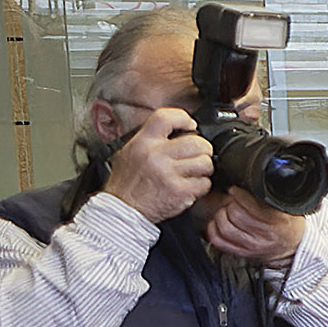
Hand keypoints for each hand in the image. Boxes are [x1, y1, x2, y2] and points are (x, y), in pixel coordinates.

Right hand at [100, 107, 211, 223]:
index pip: (167, 117)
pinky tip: (189, 187)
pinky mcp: (180, 191)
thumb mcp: (130, 152)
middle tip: (197, 156)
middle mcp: (156, 155)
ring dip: (204, 169)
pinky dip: (201, 186)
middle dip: (202, 150)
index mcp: (143, 142)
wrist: (122, 209)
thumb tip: (177, 129)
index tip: (191, 126)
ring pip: (205, 162)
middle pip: (197, 142)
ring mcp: (169, 173)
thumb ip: (151, 140)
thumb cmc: (127, 183)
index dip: (184, 118)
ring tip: (192, 173)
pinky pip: (204, 183)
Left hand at [203, 193, 305, 270]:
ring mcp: (253, 246)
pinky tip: (219, 223)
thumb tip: (249, 182)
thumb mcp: (287, 206)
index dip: (238, 194)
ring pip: (225, 227)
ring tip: (227, 211)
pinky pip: (220, 241)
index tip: (235, 190)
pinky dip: (214, 230)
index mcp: (278, 221)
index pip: (250, 205)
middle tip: (233, 200)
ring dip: (221, 215)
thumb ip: (270, 195)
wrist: (294, 245)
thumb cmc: (289, 223)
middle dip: (230, 203)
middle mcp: (265, 235)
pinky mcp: (243, 253)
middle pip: (235, 215)